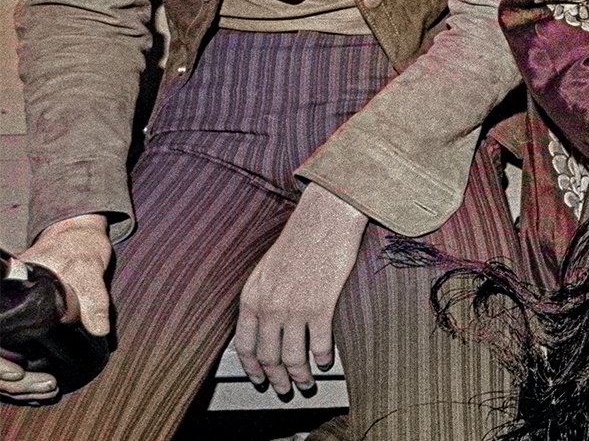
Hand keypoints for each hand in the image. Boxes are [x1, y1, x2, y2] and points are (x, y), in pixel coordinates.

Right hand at [1, 214, 111, 401]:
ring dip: (19, 385)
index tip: (18, 375)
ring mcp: (7, 321)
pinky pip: (11, 358)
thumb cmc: (78, 250)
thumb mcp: (88, 269)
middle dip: (13, 382)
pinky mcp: (19, 328)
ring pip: (1, 362)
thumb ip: (94, 299)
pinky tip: (41, 388)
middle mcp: (1, 312)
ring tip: (49, 389)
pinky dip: (23, 378)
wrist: (77, 238)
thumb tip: (100, 331)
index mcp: (5, 298)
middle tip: (48, 387)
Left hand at [231, 183, 367, 394]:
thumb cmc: (299, 238)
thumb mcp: (267, 268)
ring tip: (307, 381)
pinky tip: (327, 361)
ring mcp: (295, 308)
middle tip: (285, 388)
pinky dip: (323, 357)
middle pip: (269, 357)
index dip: (252, 368)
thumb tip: (265, 324)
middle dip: (276, 378)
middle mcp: (269, 307)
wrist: (324, 217)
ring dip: (300, 375)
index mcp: (252, 297)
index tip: (260, 378)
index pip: (244, 346)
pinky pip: (320, 343)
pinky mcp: (321, 305)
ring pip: (293, 357)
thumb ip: (262, 296)